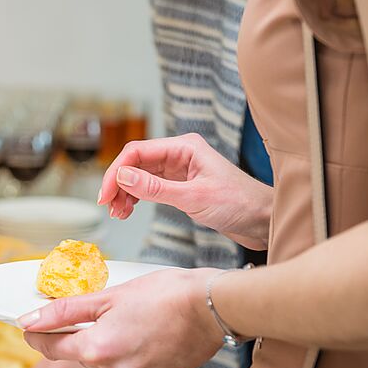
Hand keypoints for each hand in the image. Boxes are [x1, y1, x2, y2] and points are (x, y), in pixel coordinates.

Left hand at [19, 268, 225, 367]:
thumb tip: (29, 320)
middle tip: (110, 314)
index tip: (34, 325)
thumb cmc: (164, 294)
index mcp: (96, 349)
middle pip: (81, 358)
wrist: (212, 307)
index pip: (49, 348)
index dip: (38, 334)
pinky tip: (150, 343)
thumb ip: (64, 311)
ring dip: (112, 351)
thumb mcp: (108, 296)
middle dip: (87, 338)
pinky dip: (134, 362)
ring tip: (137, 327)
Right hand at [98, 133, 272, 249]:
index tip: (106, 194)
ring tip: (118, 213)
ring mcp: (179, 170)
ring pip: (140, 176)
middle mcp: (180, 154)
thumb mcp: (193, 197)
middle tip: (108, 206)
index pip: (137, 152)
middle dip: (118, 184)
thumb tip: (123, 176)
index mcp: (184, 147)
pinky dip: (136, 199)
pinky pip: (149, 188)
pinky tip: (128, 211)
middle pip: (135, 163)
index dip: (116, 172)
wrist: (262, 220)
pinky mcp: (180, 186)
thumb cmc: (239, 203)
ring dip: (125, 193)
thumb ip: (155, 188)